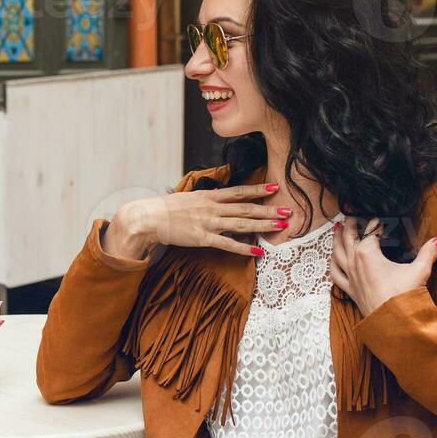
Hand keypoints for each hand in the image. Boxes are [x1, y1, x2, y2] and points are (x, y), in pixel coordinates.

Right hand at [105, 182, 288, 258]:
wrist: (148, 218)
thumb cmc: (166, 209)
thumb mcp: (188, 198)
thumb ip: (205, 200)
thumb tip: (217, 199)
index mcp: (209, 196)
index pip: (239, 191)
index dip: (258, 189)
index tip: (275, 186)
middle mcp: (212, 208)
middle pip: (246, 208)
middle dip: (268, 209)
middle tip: (288, 210)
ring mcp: (208, 223)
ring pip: (241, 224)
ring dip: (262, 225)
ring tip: (280, 226)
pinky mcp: (202, 238)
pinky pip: (227, 244)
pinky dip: (243, 248)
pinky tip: (257, 251)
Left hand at [330, 215, 436, 316]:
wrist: (395, 322)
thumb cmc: (405, 295)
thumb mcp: (419, 270)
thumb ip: (428, 252)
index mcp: (368, 253)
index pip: (370, 231)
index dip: (375, 223)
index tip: (380, 218)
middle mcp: (354, 262)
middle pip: (348, 238)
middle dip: (349, 225)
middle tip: (350, 215)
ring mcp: (350, 277)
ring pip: (337, 253)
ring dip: (336, 240)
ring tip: (334, 230)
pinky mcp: (350, 290)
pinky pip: (336, 274)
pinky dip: (332, 264)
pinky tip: (333, 260)